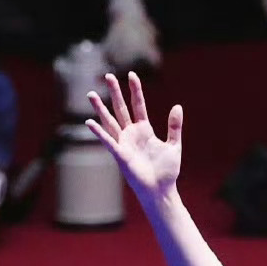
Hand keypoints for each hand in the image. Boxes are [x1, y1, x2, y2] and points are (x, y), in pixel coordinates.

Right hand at [86, 71, 181, 203]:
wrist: (161, 191)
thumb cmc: (167, 172)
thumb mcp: (174, 146)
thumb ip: (174, 127)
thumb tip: (178, 106)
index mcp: (144, 130)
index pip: (138, 105)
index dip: (135, 90)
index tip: (132, 74)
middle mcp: (131, 134)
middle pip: (121, 108)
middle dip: (115, 92)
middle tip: (108, 75)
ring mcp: (124, 143)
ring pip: (110, 121)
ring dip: (100, 108)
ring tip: (90, 94)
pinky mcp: (120, 155)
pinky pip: (108, 141)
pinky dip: (99, 132)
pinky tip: (89, 122)